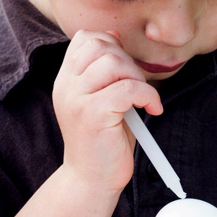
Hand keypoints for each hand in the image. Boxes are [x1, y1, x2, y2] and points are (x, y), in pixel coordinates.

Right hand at [53, 30, 161, 193]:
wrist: (91, 180)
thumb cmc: (103, 140)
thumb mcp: (101, 97)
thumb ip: (106, 69)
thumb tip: (115, 36)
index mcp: (65, 80)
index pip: (84, 37)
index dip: (110, 43)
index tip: (124, 68)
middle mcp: (65, 86)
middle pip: (99, 45)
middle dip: (127, 60)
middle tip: (137, 85)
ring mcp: (76, 100)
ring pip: (113, 63)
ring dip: (137, 77)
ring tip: (142, 98)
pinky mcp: (93, 114)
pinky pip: (128, 88)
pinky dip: (147, 95)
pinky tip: (151, 110)